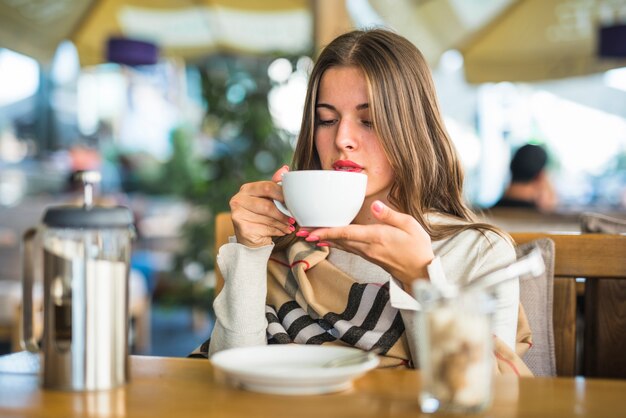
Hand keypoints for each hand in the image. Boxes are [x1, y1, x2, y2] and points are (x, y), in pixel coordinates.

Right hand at [229, 165, 294, 246]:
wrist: (250, 238)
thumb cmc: (261, 215)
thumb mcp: (267, 199)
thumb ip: (275, 185)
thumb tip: (285, 169)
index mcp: (246, 189)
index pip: (267, 187)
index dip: (283, 194)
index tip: (293, 201)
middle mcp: (239, 200)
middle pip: (267, 205)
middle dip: (283, 213)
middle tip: (293, 217)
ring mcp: (238, 215)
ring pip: (268, 219)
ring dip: (283, 223)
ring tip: (290, 225)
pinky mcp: (243, 229)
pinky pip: (266, 229)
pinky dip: (278, 231)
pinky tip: (283, 231)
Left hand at [304, 201, 434, 284]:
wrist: (420, 272)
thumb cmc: (417, 248)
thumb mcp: (409, 225)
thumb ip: (390, 215)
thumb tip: (375, 205)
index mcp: (376, 237)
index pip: (347, 234)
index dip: (327, 232)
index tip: (311, 233)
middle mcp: (367, 247)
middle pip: (338, 240)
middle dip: (317, 235)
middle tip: (298, 230)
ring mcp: (367, 253)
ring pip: (340, 245)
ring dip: (323, 239)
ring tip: (306, 234)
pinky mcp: (368, 256)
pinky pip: (347, 248)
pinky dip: (334, 243)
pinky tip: (325, 241)